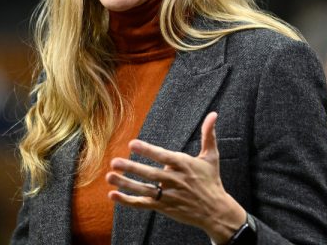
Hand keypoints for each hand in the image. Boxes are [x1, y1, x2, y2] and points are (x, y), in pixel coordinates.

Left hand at [105, 112, 246, 243]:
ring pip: (144, 189)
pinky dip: (128, 201)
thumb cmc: (211, 181)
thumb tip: (213, 114)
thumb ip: (208, 135)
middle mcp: (175, 180)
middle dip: (132, 168)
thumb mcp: (211, 157)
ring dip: (125, 184)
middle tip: (114, 162)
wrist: (216, 212)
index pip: (163, 156)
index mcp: (184, 165)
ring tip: (109, 176)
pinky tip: (113, 195)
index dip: (148, 151)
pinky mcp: (164, 207)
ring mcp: (168, 195)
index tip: (132, 144)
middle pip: (150, 174)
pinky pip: (143, 204)